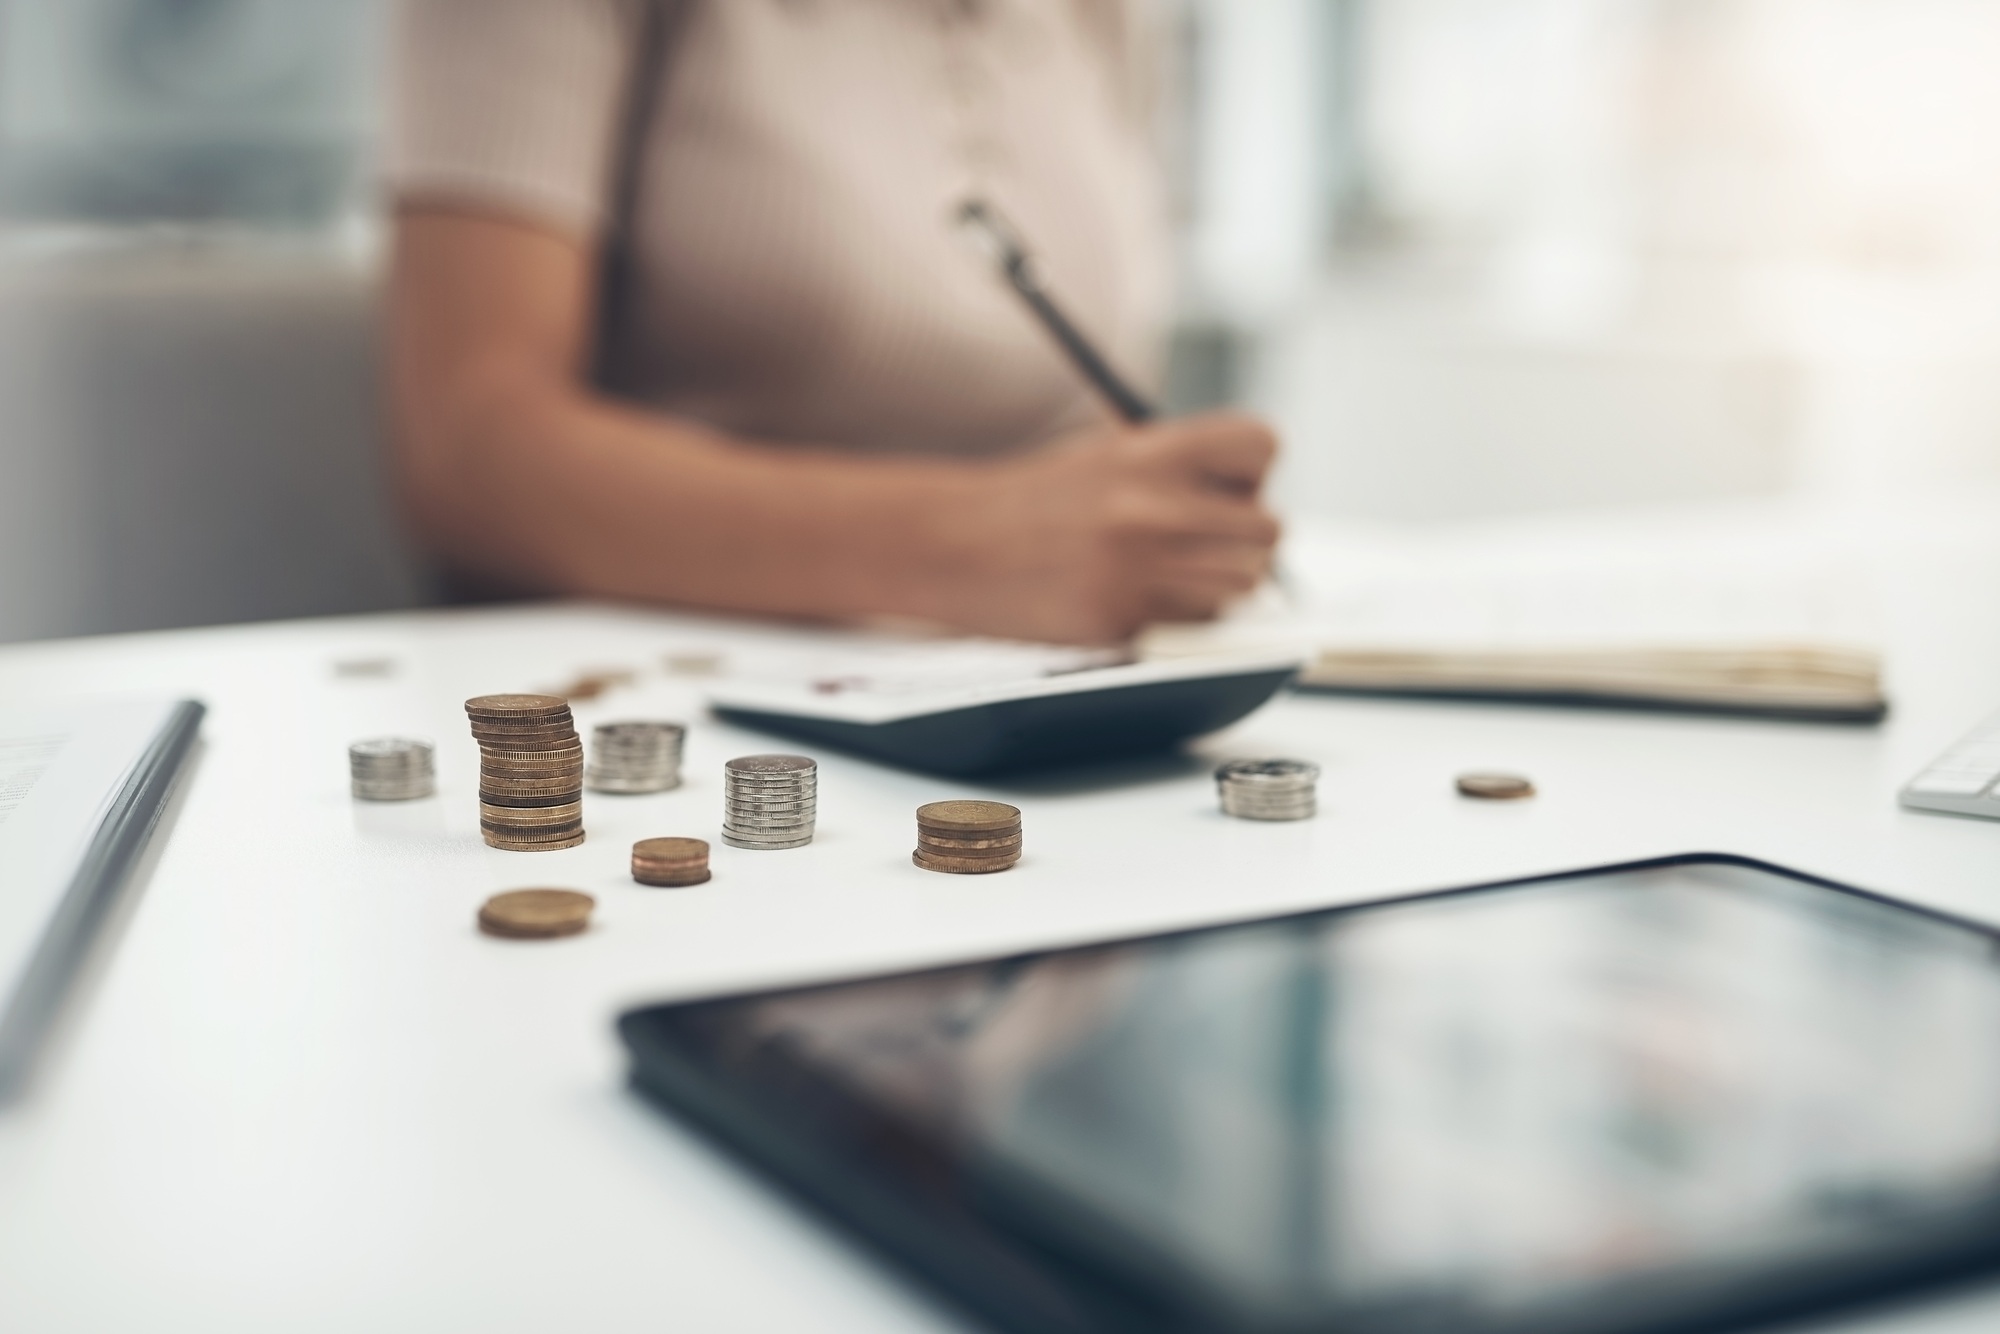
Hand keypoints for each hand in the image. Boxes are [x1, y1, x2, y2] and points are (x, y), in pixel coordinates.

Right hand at [938, 412, 1280, 643]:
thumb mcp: (1108, 456)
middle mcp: (1151, 506)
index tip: (1226, 490)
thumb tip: (1249, 502)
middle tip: (1202, 544)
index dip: (1252, 472)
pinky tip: (1132, 600)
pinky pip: (1191, 627)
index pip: (1261, 445)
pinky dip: (1175, 620)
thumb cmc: (1034, 502)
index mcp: (1151, 451)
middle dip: (1243, 541)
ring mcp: (1138, 568)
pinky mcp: (1121, 621)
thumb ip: (1179, 471)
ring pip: (1240, 587)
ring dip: (1216, 587)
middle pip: (1267, 530)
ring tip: (1167, 575)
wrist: (953, 544)